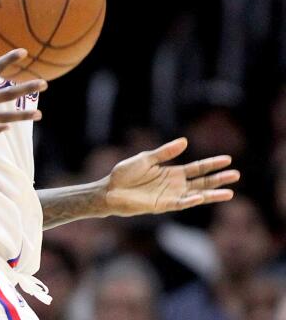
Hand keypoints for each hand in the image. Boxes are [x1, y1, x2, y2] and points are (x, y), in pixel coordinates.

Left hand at [104, 137, 239, 216]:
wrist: (110, 189)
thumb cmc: (125, 174)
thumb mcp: (146, 158)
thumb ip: (165, 152)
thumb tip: (185, 141)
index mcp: (172, 172)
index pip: (197, 168)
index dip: (211, 164)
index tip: (228, 159)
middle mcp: (175, 185)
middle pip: (201, 181)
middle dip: (218, 178)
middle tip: (236, 175)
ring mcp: (170, 196)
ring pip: (196, 195)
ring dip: (211, 193)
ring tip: (229, 192)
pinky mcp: (162, 205)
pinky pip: (179, 204)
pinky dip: (189, 201)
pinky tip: (200, 197)